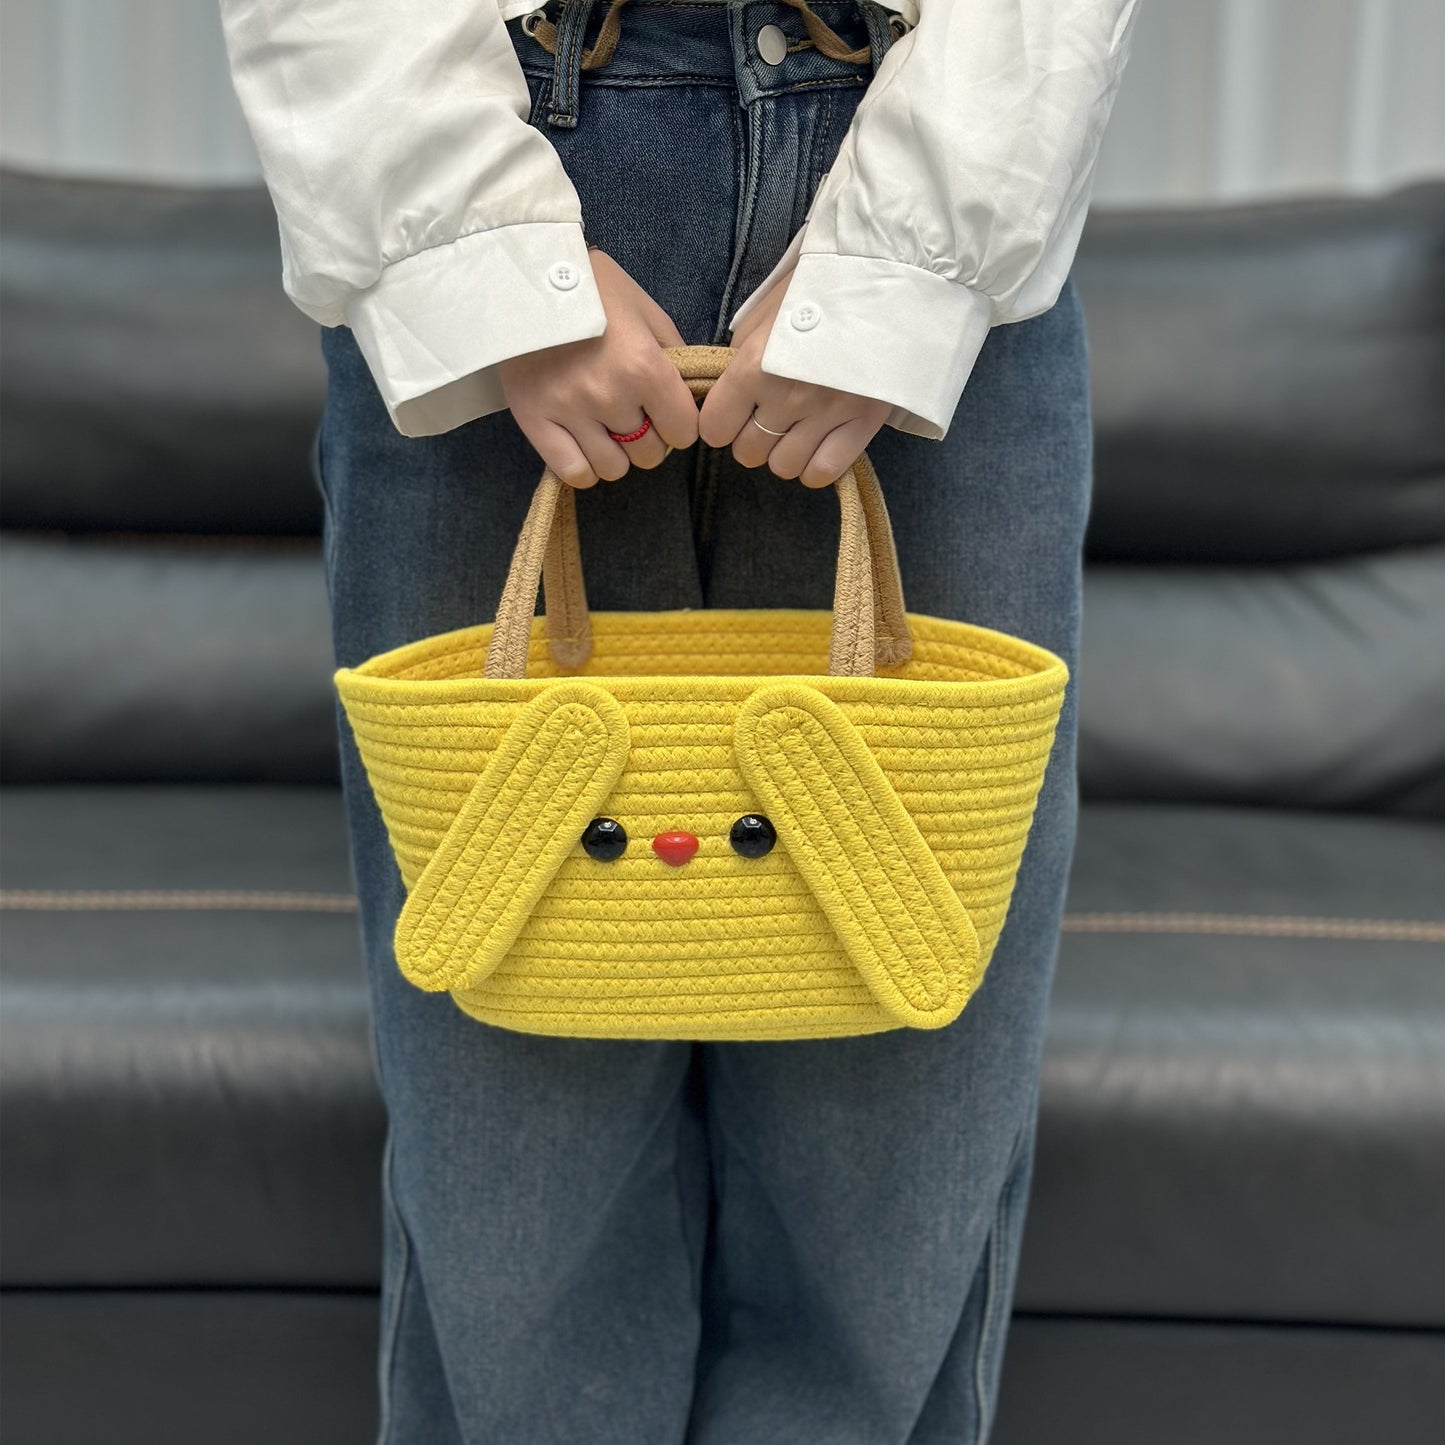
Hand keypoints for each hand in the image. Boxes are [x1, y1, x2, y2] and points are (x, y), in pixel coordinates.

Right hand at [498, 247, 699, 488]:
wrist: (525, 277)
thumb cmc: (593, 290)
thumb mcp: (646, 311)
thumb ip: (674, 356)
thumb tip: (689, 396)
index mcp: (645, 367)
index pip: (683, 431)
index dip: (679, 424)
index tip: (666, 412)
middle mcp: (610, 396)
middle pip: (649, 454)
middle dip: (648, 438)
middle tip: (632, 413)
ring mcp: (570, 412)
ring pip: (614, 468)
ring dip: (616, 454)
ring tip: (605, 427)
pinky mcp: (534, 420)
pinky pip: (573, 471)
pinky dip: (584, 466)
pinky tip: (584, 446)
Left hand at [699, 265, 890, 487]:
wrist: (884, 280)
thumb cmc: (817, 290)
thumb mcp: (765, 314)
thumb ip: (741, 356)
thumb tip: (730, 392)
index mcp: (754, 366)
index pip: (715, 427)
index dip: (721, 423)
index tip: (733, 414)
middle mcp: (786, 396)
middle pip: (749, 452)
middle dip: (753, 438)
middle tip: (771, 416)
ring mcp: (826, 413)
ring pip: (784, 466)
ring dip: (784, 453)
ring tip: (798, 428)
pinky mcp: (861, 423)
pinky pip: (822, 471)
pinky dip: (814, 467)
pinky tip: (818, 446)